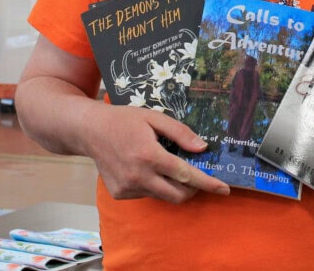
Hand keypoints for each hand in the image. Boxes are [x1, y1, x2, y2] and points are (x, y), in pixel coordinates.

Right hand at [82, 102, 229, 202]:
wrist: (89, 130)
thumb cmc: (124, 120)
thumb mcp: (154, 117)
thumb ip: (180, 133)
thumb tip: (202, 148)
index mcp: (149, 155)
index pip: (186, 174)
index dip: (208, 183)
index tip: (225, 189)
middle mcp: (138, 176)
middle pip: (178, 194)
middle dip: (194, 189)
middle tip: (200, 176)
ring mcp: (127, 188)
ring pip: (163, 196)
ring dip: (174, 186)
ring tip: (169, 165)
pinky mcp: (120, 194)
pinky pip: (148, 195)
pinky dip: (156, 186)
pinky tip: (147, 168)